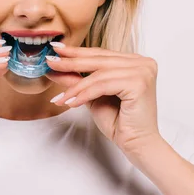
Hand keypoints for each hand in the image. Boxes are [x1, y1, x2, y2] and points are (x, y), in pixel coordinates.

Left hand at [45, 45, 160, 155]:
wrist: (136, 144)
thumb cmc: (119, 121)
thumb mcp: (93, 96)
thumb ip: (77, 80)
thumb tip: (54, 67)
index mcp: (135, 61)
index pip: (101, 54)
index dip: (77, 52)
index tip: (56, 50)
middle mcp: (142, 62)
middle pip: (99, 60)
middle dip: (71, 62)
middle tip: (50, 62)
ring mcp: (143, 71)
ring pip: (99, 74)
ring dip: (76, 86)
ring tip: (60, 97)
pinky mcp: (139, 83)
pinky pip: (103, 85)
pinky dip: (84, 94)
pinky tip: (71, 103)